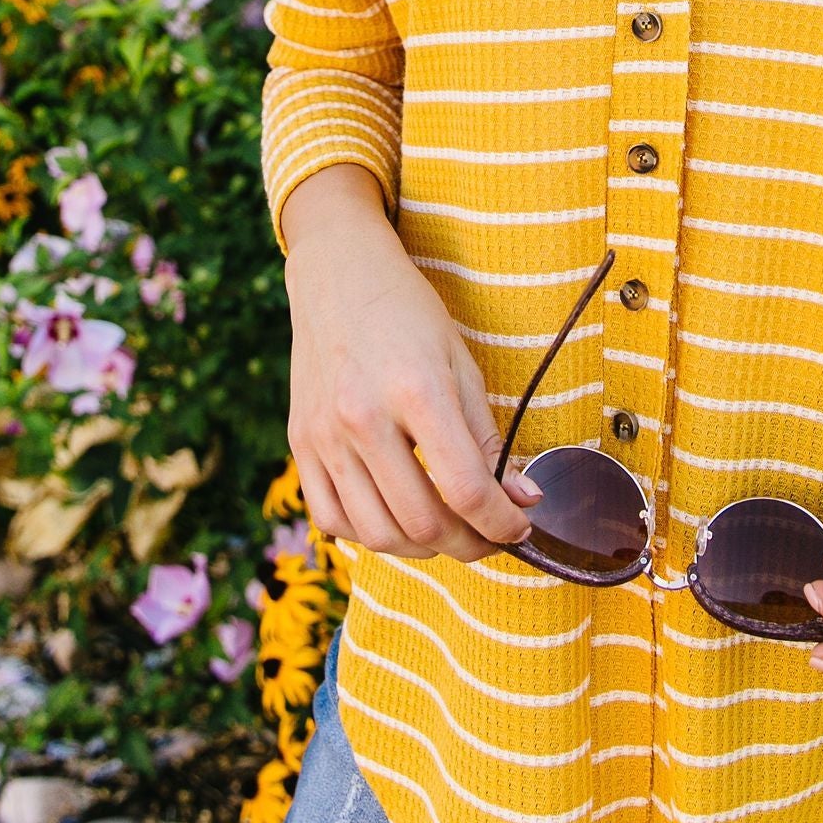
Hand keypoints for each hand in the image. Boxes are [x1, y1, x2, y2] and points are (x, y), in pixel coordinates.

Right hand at [281, 165, 541, 563]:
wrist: (339, 274)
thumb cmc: (408, 314)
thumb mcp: (462, 364)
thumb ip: (489, 438)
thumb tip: (522, 499)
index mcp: (416, 391)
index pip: (466, 489)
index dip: (503, 523)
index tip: (519, 526)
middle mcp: (364, 418)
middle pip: (422, 523)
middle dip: (468, 544)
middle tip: (488, 535)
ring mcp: (325, 435)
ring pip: (376, 533)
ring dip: (422, 548)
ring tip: (446, 531)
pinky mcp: (300, 443)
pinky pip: (331, 519)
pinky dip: (368, 534)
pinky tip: (394, 518)